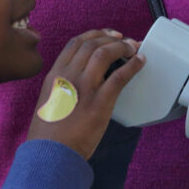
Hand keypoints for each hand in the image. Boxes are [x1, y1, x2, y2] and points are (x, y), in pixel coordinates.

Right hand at [26, 29, 141, 159]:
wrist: (50, 153)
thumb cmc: (48, 134)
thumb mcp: (48, 102)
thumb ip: (60, 88)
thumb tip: (75, 85)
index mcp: (55, 75)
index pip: (75, 43)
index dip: (94, 35)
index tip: (106, 35)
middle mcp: (68, 75)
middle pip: (92, 44)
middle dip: (112, 38)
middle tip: (125, 41)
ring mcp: (85, 87)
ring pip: (105, 53)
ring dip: (123, 47)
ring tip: (134, 49)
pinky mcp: (100, 102)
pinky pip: (120, 76)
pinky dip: (133, 65)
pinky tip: (140, 62)